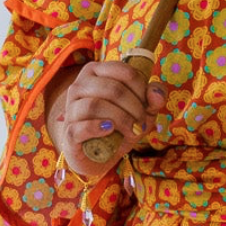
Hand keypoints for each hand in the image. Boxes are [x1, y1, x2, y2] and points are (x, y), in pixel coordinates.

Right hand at [45, 60, 164, 182]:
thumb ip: (152, 99)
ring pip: (96, 105)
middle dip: (134, 108)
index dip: (142, 89)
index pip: (125, 71)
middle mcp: (80, 85)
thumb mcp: (141, 110)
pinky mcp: (68, 131)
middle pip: (113, 89)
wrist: (97, 154)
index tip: (148, 106)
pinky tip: (110, 130)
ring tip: (132, 130)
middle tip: (142, 123)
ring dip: (121, 119)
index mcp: (97, 71)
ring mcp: (71, 108)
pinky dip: (99, 128)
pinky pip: (81, 126)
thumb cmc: (120, 125)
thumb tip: (156, 94)